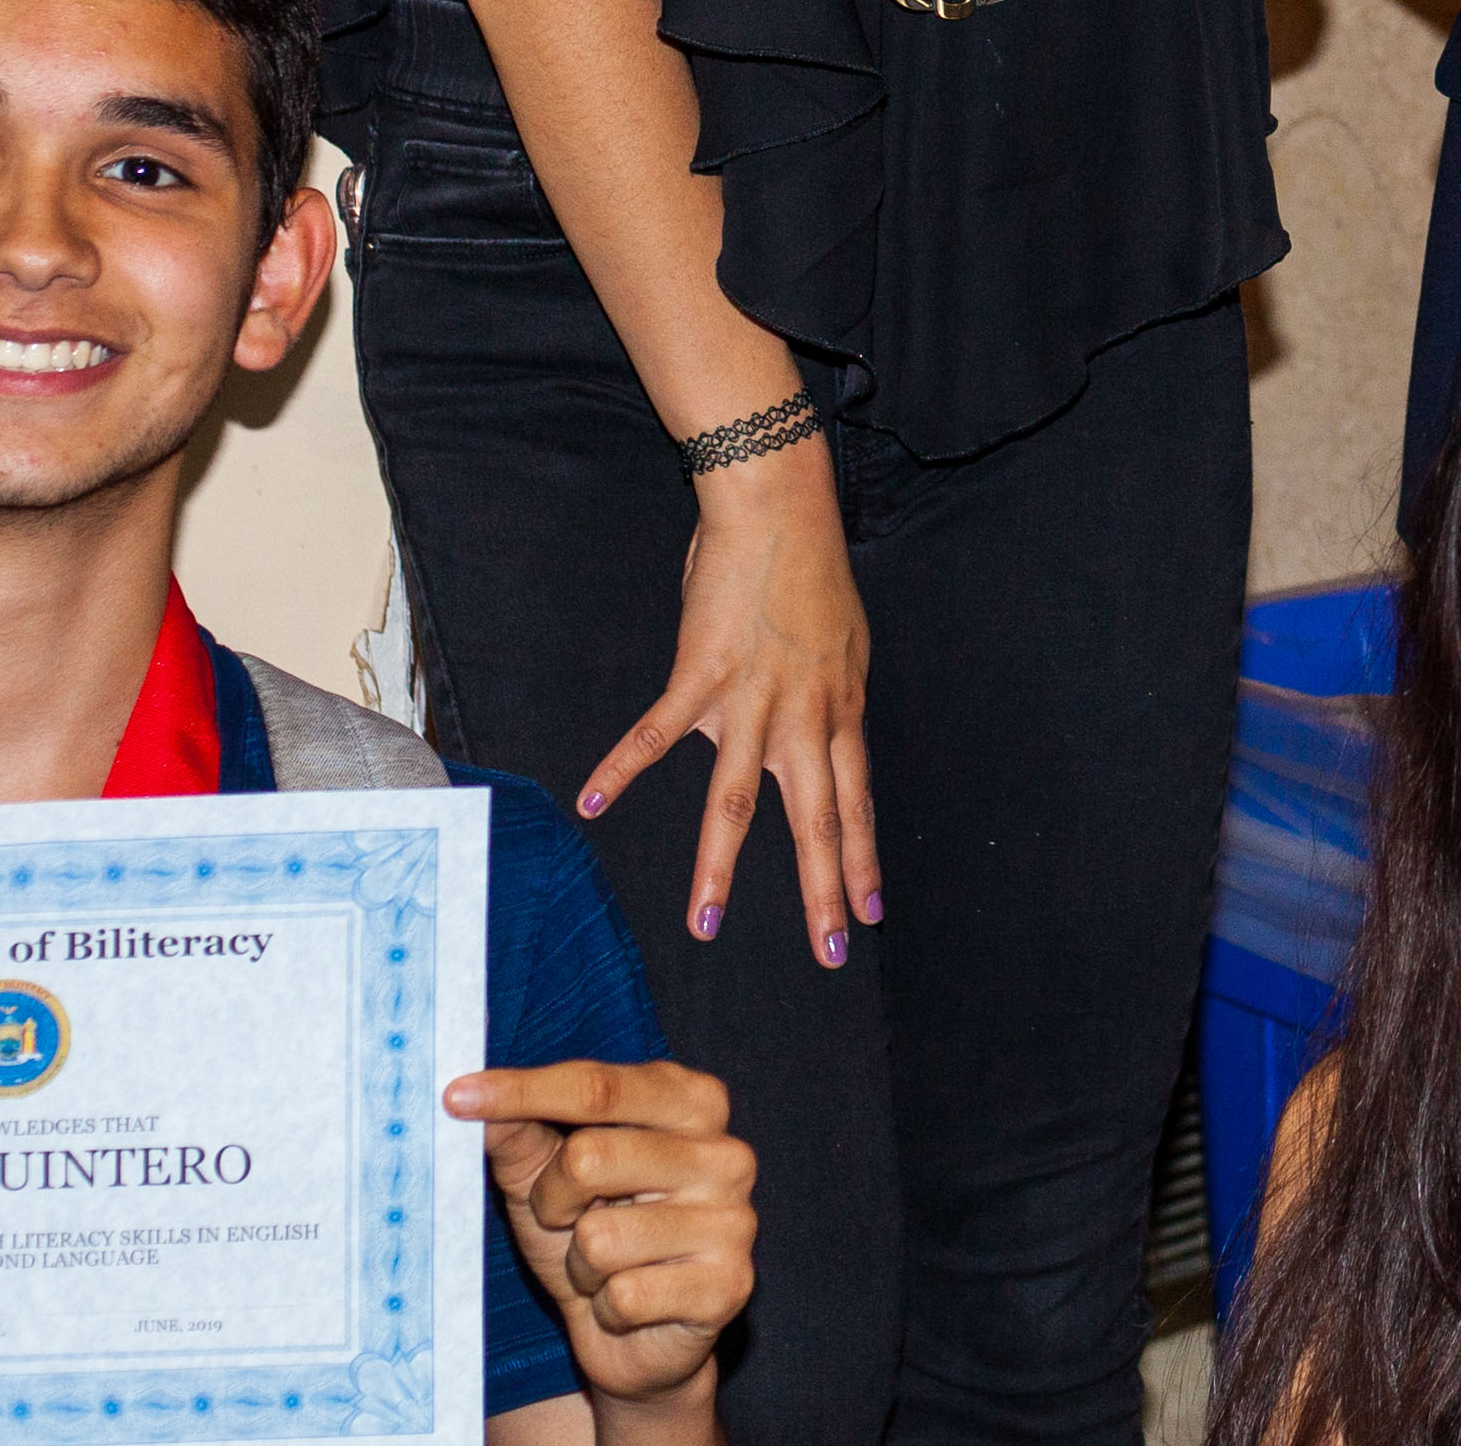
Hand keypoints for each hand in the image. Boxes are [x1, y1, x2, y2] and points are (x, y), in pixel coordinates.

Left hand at [460, 1059, 754, 1420]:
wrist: (637, 1339)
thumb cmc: (594, 1237)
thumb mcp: (545, 1181)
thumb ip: (520, 1136)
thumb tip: (474, 1103)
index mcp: (692, 1104)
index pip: (596, 1086)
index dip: (522, 1091)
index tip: (454, 1097)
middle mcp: (726, 1153)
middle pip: (590, 1157)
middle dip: (552, 1201)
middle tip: (567, 1221)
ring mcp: (736, 1220)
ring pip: (601, 1237)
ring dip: (581, 1265)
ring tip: (605, 1269)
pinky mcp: (730, 1286)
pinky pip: (626, 1296)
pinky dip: (607, 1309)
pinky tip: (631, 1305)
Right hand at [579, 447, 876, 966]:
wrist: (779, 509)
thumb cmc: (808, 571)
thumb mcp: (842, 647)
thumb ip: (825, 702)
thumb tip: (813, 740)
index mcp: (840, 712)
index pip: (856, 804)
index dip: (862, 861)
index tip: (870, 914)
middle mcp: (803, 718)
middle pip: (818, 820)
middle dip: (823, 891)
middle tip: (829, 951)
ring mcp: (751, 701)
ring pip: (738, 800)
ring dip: (720, 867)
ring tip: (704, 923)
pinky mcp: (700, 675)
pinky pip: (655, 734)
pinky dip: (619, 770)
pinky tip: (591, 804)